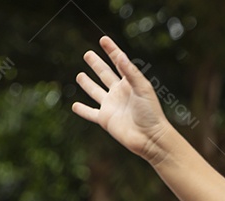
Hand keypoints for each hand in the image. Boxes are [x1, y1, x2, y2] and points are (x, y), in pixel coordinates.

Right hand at [72, 36, 170, 162]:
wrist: (150, 138)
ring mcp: (111, 106)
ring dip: (87, 84)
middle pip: (105, 74)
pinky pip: (90, 113)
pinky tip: (74, 106)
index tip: (103, 39)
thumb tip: (120, 56)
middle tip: (88, 54)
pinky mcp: (105, 119)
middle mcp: (119, 93)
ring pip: (95, 92)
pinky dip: (82, 110)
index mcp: (129, 83)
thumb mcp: (142, 89)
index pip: (118, 63)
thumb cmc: (151, 113)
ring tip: (79, 75)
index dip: (111, 51)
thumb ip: (131, 73)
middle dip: (96, 64)